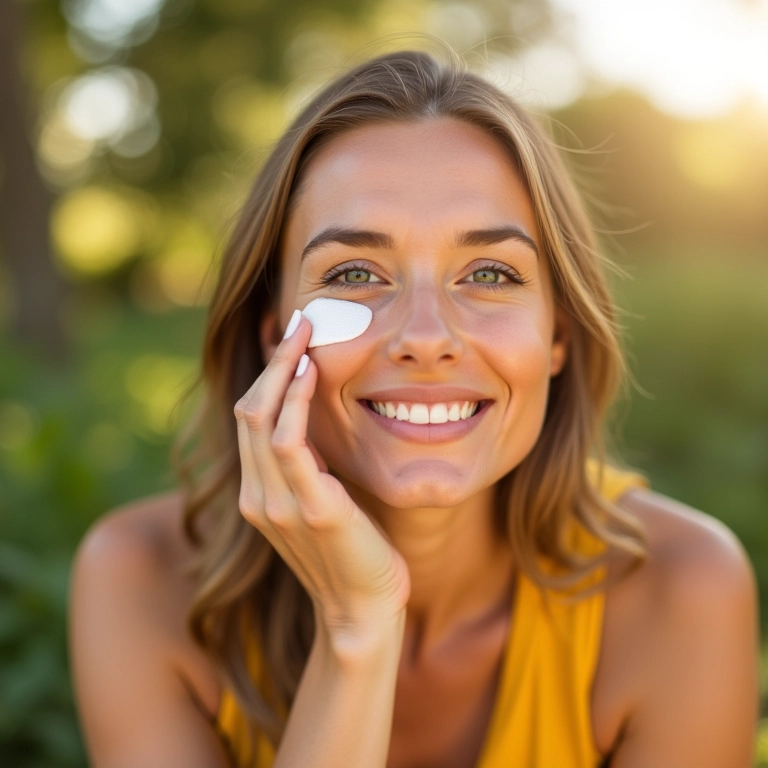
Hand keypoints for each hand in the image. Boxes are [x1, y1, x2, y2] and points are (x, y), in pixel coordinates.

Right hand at [234, 311, 409, 651]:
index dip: (266, 375)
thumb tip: (314, 422)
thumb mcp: (320, 503)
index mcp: (257, 493)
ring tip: (305, 333)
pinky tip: (311, 373)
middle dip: (272, 361)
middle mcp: (256, 496)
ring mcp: (277, 503)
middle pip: (248, 410)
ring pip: (260, 418)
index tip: (291, 340)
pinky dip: (294, 401)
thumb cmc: (352, 553)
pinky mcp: (310, 508)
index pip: (249, 420)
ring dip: (281, 369)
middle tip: (299, 322)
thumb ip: (308, 468)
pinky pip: (289, 443)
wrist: (363, 611)